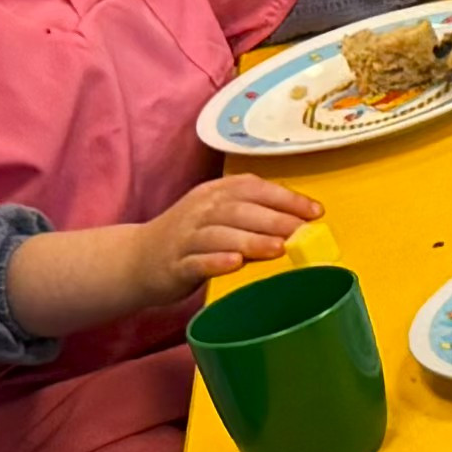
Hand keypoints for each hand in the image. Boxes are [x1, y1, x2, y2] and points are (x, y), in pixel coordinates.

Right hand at [123, 172, 318, 311]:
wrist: (135, 259)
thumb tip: (302, 223)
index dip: (286, 198)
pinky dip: (215, 261)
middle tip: (302, 232)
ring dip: (251, 239)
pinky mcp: (173, 265)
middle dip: (274, 218)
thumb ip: (252, 214)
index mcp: (215, 193)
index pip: (253, 187)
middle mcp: (200, 210)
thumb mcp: (218, 215)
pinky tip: (234, 264)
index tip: (315, 212)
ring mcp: (185, 237)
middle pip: (239, 209)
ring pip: (219, 234)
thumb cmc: (191, 238)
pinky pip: (195, 261)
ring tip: (278, 248)